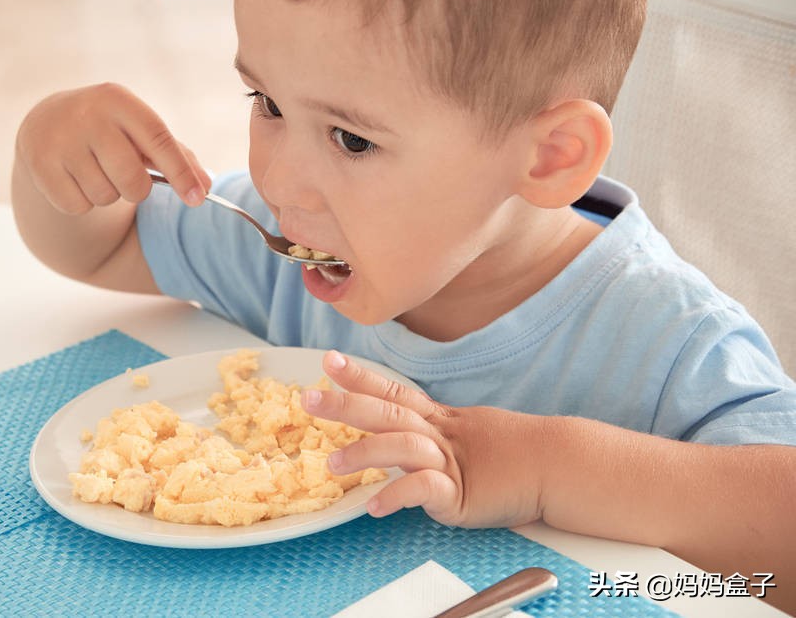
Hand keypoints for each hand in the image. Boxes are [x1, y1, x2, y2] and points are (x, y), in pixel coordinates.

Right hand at [15, 83, 209, 214]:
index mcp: (117, 99)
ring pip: (105, 196)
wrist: (47, 122)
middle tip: (126, 177)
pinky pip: (78, 206)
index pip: (158, 140)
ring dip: (107, 194)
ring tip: (94, 170)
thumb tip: (205, 187)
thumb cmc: (110, 130)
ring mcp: (60, 139)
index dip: (180, 172)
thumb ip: (176, 156)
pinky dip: (82, 202)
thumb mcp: (140, 131)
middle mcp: (87, 115)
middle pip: (133, 180)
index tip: (198, 199)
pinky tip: (73, 178)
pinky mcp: (39, 164)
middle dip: (137, 190)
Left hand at [302, 351, 546, 527]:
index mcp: (438, 420)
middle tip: (309, 399)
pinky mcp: (461, 494)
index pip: (393, 392)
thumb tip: (398, 439)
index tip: (329, 361)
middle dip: (345, 404)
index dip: (360, 376)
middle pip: (386, 412)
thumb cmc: (513, 453)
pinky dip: (398, 495)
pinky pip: (425, 491)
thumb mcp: (466, 435)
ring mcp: (449, 462)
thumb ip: (431, 436)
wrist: (559, 465)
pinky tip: (375, 506)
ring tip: (333, 465)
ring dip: (365, 453)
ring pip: (402, 447)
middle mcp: (439, 434)